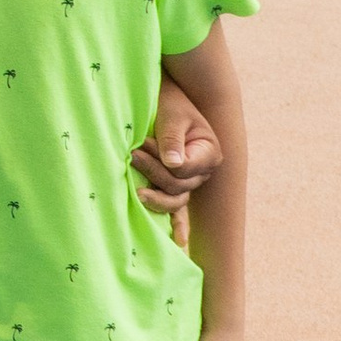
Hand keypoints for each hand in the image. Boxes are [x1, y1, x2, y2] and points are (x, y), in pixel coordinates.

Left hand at [133, 86, 219, 216]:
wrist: (165, 97)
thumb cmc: (169, 102)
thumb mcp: (171, 115)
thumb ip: (172, 138)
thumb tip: (173, 164)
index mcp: (208, 153)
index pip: (184, 171)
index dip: (162, 161)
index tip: (142, 144)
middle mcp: (202, 172)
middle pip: (178, 187)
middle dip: (153, 173)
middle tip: (132, 155)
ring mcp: (189, 181)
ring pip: (175, 201)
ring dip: (154, 196)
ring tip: (135, 190)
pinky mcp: (174, 184)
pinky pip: (178, 210)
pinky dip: (178, 226)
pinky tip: (179, 243)